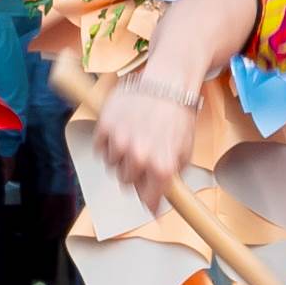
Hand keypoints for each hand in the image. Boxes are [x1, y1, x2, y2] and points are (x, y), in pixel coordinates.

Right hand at [86, 71, 206, 200]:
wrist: (167, 82)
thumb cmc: (178, 115)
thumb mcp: (185, 151)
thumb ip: (172, 178)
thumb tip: (157, 202)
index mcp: (162, 167)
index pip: (148, 200)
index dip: (149, 199)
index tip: (150, 199)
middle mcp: (140, 157)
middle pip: (126, 182)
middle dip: (134, 173)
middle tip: (142, 158)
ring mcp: (120, 141)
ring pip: (111, 165)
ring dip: (120, 157)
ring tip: (134, 139)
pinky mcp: (105, 125)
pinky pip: (100, 148)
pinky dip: (108, 143)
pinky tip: (121, 131)